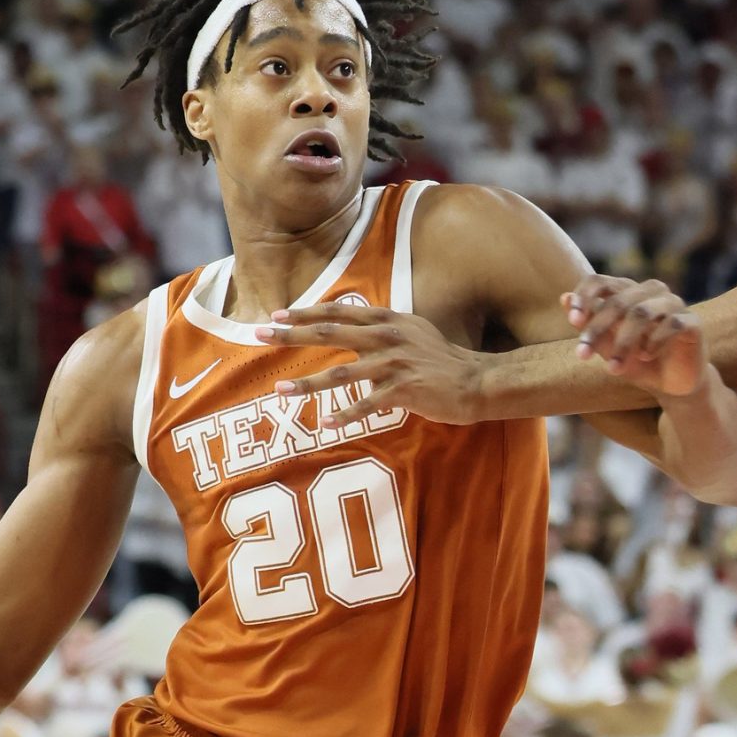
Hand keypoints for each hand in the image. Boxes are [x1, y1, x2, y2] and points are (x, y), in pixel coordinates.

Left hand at [260, 304, 482, 427]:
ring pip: (341, 374)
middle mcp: (387, 337)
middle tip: (261, 335)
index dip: (307, 312)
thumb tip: (349, 325)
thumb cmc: (440, 359)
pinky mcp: (404, 391)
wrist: (476, 380)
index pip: (338, 312)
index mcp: (387, 320)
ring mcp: (395, 364)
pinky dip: (345, 415)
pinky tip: (325, 423)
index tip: (277, 314)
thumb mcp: (411, 331)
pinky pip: (367, 405)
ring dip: (307, 383)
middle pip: (330, 334)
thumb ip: (380, 328)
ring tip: (279, 390)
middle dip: (292, 334)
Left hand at [565, 275, 705, 397]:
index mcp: (627, 292)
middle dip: (597, 330)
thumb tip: (563, 298)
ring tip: (613, 369)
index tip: (573, 321)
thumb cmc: (636, 361)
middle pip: (618, 301)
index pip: (599, 281)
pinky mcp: (692, 321)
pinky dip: (653, 342)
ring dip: (623, 343)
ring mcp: (673, 303)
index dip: (584, 297)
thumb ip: (588, 324)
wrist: (671, 385)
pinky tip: (647, 357)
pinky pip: (671, 324)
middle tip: (582, 355)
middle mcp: (650, 291)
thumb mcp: (607, 346)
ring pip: (641, 313)